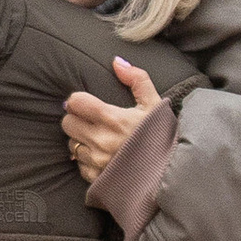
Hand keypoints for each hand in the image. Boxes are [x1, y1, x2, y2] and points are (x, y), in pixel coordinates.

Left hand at [60, 58, 162, 186]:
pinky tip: (102, 156)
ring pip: (71, 144)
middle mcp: (101, 141)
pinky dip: (86, 160)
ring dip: (80, 140)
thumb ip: (136, 79)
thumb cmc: (163, 135)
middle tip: (91, 120)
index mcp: (113, 119)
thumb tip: (117, 62)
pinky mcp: (97, 178)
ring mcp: (97, 162)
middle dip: (76, 119)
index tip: (86, 104)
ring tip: (98, 139)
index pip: (75, 102)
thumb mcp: (154, 104)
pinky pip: (80, 165)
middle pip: (68, 123)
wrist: (172, 172)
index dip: (78, 101)